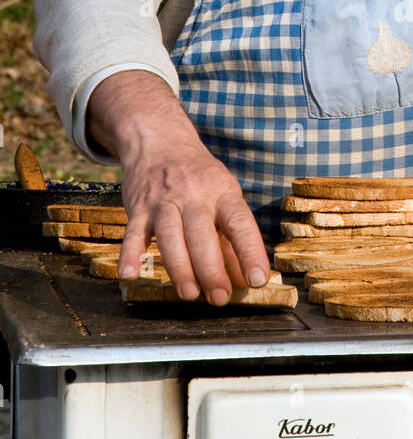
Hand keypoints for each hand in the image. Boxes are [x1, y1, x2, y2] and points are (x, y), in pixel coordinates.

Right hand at [87, 71, 269, 304]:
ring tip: (189, 293)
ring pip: (170, 235)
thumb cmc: (199, 177)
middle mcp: (194, 194)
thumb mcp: (224, 197)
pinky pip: (132, 232)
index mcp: (223, 192)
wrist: (159, 140)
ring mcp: (164, 200)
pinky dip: (129, 254)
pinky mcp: (138, 207)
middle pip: (202, 234)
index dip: (250, 251)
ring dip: (180, 267)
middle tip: (219, 298)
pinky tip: (129, 274)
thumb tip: (246, 278)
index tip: (258, 279)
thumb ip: (232, 238)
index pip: (240, 223)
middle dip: (211, 269)